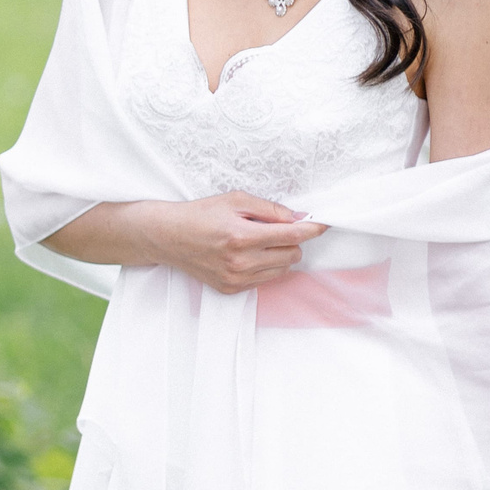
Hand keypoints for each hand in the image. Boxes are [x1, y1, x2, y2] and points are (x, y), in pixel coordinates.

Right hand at [140, 192, 327, 294]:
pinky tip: (248, 255)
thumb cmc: (200, 214)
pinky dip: (265, 267)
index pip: (292, 236)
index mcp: (242, 236)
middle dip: (292, 241)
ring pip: (282, 269)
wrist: (167, 237)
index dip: (312, 229)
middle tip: (276, 229)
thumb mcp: (235, 200)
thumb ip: (270, 209)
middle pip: (292, 255)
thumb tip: (299, 217)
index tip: (322, 224)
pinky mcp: (230, 289)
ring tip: (259, 242)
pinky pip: (265, 280)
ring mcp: (235, 279)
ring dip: (279, 255)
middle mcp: (240, 262)